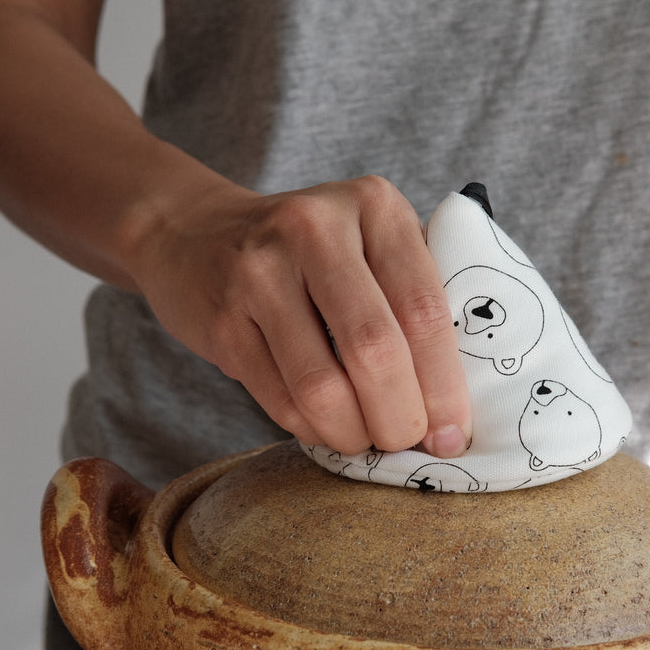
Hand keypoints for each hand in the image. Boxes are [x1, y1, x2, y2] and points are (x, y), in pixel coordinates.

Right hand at [126, 175, 471, 456]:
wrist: (194, 233)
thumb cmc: (311, 253)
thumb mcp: (370, 242)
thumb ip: (415, 297)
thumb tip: (456, 404)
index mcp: (375, 206)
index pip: (425, 308)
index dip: (445, 384)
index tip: (453, 432)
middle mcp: (316, 228)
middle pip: (376, 349)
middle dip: (400, 416)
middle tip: (408, 443)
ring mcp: (261, 272)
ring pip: (323, 386)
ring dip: (353, 433)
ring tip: (364, 440)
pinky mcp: (223, 320)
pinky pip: (280, 399)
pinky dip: (312, 429)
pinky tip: (325, 427)